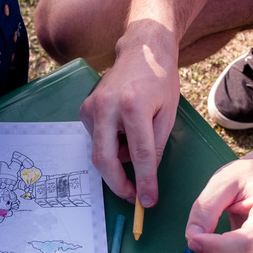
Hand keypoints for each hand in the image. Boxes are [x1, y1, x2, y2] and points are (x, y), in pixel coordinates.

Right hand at [79, 22, 179, 206]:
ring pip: (101, 151)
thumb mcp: (168, 114)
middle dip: (118, 184)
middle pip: (104, 159)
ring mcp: (91, 107)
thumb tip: (145, 177)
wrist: (141, 50)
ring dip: (119, 157)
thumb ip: (155, 146)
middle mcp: (106, 106)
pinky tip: (123, 127)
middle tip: (133, 196)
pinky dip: (112, 144)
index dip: (144, 182)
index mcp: (133, 105)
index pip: (139, 154)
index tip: (147, 202)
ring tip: (136, 135)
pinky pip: (97, 140)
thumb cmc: (160, 80)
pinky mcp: (84, 110)